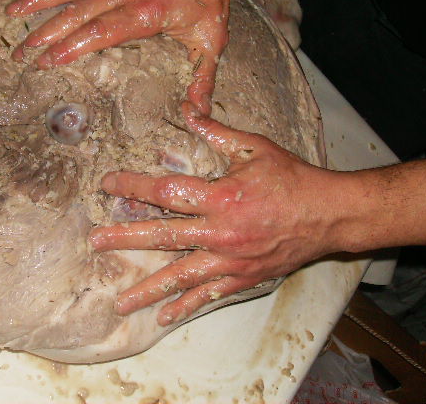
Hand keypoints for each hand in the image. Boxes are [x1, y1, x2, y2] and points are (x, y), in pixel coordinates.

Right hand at [5, 0, 255, 113]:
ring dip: (38, 0)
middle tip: (20, 53)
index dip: (71, 46)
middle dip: (45, 33)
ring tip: (11, 13)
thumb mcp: (210, 40)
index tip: (46, 62)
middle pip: (76, 12)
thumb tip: (197, 116)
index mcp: (146, 11)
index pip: (100, 31)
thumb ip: (201, 80)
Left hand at [89, 102, 346, 324]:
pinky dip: (186, 305)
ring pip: (181, 276)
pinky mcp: (243, 277)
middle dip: (126, 239)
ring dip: (148, 289)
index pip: (166, 191)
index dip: (134, 186)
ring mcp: (231, 260)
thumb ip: (216, 132)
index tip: (109, 184)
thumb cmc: (292, 178)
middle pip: (164, 236)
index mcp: (221, 196)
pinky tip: (164, 316)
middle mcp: (221, 232)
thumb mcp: (255, 147)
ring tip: (121, 302)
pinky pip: (209, 295)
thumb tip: (187, 109)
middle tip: (96, 243)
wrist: (329, 215)